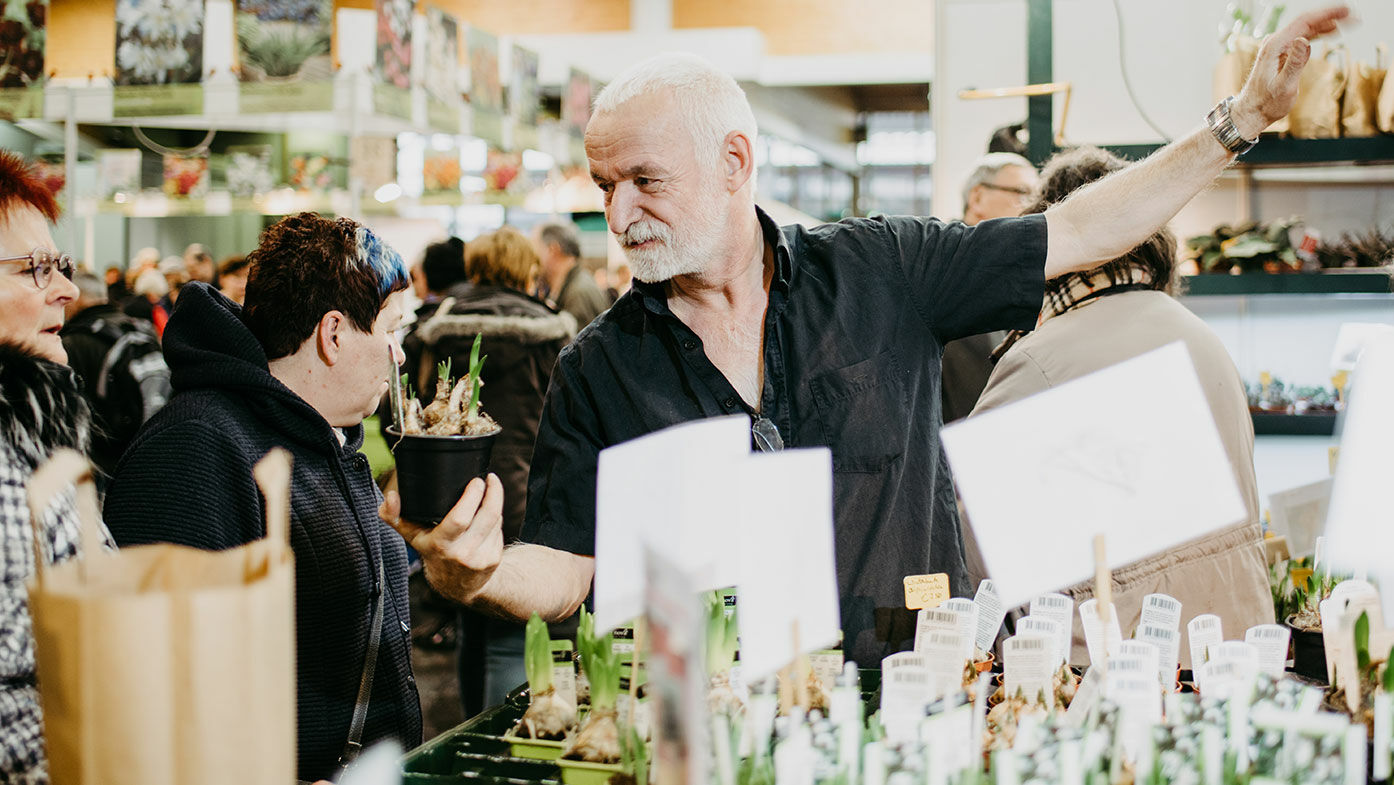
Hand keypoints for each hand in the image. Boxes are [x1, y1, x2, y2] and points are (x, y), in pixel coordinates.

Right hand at [381, 473, 505, 602]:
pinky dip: (495, 520)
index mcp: (440, 545)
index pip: (460, 519)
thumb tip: (390, 497)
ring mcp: (479, 558)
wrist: (456, 586)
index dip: (472, 497)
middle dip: (493, 493)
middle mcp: (461, 553)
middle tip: (489, 478)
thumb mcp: (412, 537)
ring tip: (488, 493)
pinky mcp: (493, 560)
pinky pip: (498, 531)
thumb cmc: (433, 553)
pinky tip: (487, 516)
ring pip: (495, 521)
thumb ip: (395, 517)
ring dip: (494, 504)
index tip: (476, 480)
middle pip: (486, 516)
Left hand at [1232, 5, 1350, 138]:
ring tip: (1347, 21)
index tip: (1345, 11)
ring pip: (1305, 29)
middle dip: (1329, 16)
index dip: (1326, 14)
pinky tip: (1331, 32)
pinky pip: (1301, 38)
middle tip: (1351, 14)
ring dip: (1326, 24)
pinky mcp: (1280, 53)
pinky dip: (1317, 34)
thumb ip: (1295, 63)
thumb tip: (1304, 40)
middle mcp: (1274, 42)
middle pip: (1306, 22)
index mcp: (1274, 47)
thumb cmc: (1267, 103)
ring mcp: (1277, 47)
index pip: (1304, 22)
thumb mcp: (1284, 86)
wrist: (1252, 111)